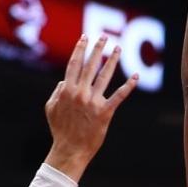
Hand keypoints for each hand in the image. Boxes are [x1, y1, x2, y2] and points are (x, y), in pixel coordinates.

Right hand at [43, 34, 137, 180]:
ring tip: (117, 49)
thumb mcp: (51, 109)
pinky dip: (128, 86)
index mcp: (67, 90)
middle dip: (97, 49)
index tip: (84, 38)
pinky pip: (119, 96)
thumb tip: (64, 81)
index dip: (80, 49)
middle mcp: (80, 93)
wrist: (70, 149)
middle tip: (103, 37)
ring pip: (104, 76)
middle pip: (90, 66)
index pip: (74, 64)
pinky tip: (135, 77)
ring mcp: (93, 102)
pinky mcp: (105, 112)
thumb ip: (57, 92)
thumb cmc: (60, 130)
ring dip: (112, 61)